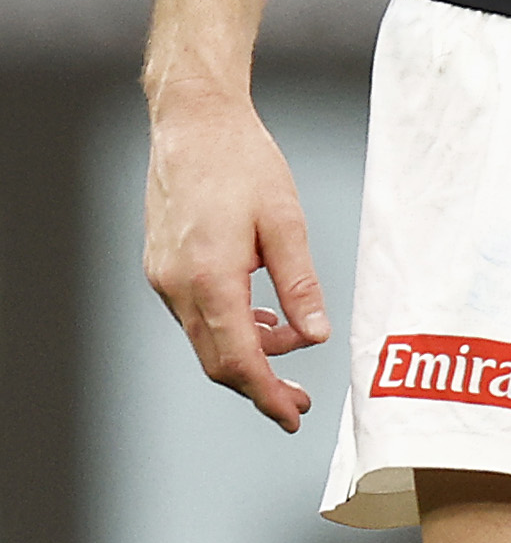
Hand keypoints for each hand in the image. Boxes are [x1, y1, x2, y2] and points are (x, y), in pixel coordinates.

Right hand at [142, 89, 325, 430]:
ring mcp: (164, 276)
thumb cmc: (243, 164)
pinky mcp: (163, 265)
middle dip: (260, 385)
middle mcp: (177, 285)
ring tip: (290, 343)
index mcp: (210, 279)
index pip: (238, 359)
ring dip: (249, 351)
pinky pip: (198, 314)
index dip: (267, 394)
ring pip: (207, 338)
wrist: (195, 125)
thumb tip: (315, 335)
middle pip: (217, 359)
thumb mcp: (287, 224)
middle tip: (299, 402)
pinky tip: (263, 316)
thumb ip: (300, 284)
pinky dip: (232, 325)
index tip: (292, 416)